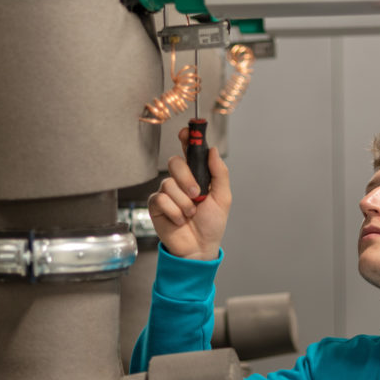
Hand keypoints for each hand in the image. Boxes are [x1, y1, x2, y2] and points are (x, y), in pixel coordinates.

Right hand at [148, 128, 230, 259]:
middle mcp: (180, 181)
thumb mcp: (223, 197)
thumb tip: (212, 149)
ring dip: (184, 202)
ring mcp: (167, 193)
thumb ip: (219, 172)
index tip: (186, 132)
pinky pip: (161, 199)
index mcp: (196, 175)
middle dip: (187, 179)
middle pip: (175, 163)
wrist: (200, 247)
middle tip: (197, 195)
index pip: (189, 151)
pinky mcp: (156, 206)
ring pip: (169, 183)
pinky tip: (179, 220)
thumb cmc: (212, 223)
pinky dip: (174, 211)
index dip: (186, 139)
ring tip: (190, 214)